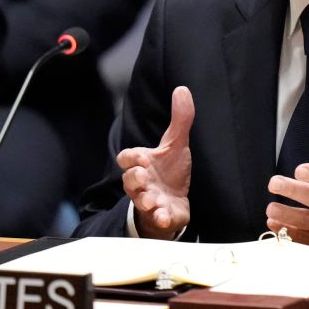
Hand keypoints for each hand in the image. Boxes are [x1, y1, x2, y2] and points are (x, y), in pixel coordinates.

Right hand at [118, 86, 193, 238]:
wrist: (174, 202)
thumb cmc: (170, 172)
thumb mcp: (176, 144)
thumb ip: (180, 119)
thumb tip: (182, 89)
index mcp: (142, 163)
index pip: (127, 158)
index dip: (131, 157)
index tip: (142, 156)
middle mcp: (142, 183)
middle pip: (128, 180)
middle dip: (134, 178)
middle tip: (143, 175)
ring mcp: (149, 201)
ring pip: (140, 200)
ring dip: (145, 199)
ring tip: (153, 199)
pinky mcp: (159, 216)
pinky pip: (155, 219)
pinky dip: (158, 218)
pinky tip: (163, 216)